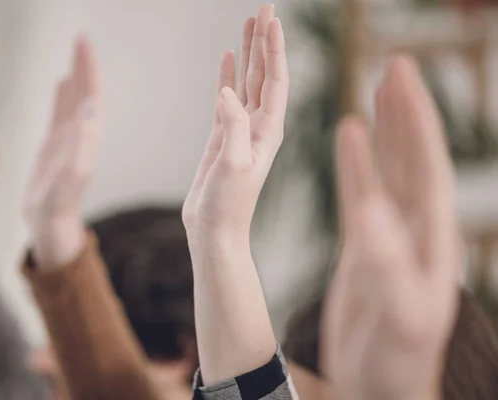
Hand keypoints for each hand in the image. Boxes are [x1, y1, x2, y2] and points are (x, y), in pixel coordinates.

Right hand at [24, 36, 100, 267]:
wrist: (50, 224)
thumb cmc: (58, 207)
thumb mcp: (69, 178)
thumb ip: (80, 145)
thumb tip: (90, 108)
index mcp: (87, 141)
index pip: (91, 98)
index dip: (89, 72)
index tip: (84, 45)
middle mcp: (81, 137)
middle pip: (85, 94)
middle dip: (85, 67)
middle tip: (81, 39)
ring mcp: (69, 140)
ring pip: (74, 101)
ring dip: (76, 77)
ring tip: (75, 54)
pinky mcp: (55, 146)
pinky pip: (60, 114)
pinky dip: (62, 96)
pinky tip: (61, 82)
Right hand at [182, 5, 287, 246]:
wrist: (215, 231)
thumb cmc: (229, 206)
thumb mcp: (235, 165)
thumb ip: (232, 127)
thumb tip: (227, 91)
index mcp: (269, 131)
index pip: (276, 81)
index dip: (274, 49)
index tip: (271, 19)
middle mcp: (259, 126)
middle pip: (265, 74)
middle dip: (264, 41)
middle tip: (263, 9)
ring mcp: (241, 130)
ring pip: (247, 82)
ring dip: (248, 54)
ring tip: (246, 24)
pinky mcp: (223, 137)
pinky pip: (227, 98)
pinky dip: (227, 77)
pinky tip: (227, 61)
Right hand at [322, 56, 460, 399]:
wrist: (378, 389)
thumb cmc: (393, 365)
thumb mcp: (397, 318)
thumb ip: (386, 266)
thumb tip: (372, 212)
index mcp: (431, 247)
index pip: (429, 171)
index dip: (418, 124)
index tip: (404, 81)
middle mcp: (416, 234)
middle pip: (413, 160)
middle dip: (407, 112)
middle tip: (396, 65)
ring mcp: (390, 238)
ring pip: (389, 172)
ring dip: (384, 130)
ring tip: (376, 88)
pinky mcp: (365, 248)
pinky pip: (360, 196)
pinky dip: (354, 165)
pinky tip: (347, 138)